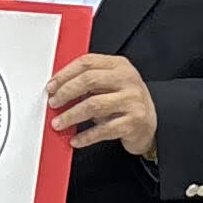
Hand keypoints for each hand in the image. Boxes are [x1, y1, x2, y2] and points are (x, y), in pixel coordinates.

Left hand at [44, 53, 158, 157]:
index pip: (87, 62)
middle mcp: (128, 80)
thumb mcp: (111, 84)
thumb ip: (89, 81)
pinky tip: (76, 140)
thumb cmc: (126, 102)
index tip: (51, 86)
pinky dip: (86, 136)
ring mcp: (132, 101)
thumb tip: (57, 89)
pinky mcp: (134, 122)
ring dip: (71, 116)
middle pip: (89, 80)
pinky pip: (104, 130)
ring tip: (59, 123)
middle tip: (53, 103)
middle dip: (66, 93)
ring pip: (94, 105)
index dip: (65, 74)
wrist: (150, 123)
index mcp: (119, 66)